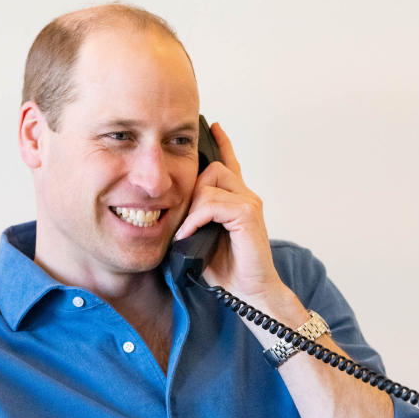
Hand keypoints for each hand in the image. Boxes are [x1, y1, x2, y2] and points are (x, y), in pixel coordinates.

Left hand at [174, 123, 299, 314]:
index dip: (222, 143)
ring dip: (192, 208)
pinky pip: (213, 203)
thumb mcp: (201, 238)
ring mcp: (249, 203)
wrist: (249, 291)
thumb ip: (193, 218)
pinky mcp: (248, 214)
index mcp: (236, 200)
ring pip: (211, 184)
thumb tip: (169, 212)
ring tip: (187, 231)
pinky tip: (190, 233)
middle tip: (185, 221)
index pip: (229, 163)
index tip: (213, 125)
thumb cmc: (227, 269)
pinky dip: (197, 218)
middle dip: (192, 191)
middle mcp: (246, 196)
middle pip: (212, 170)